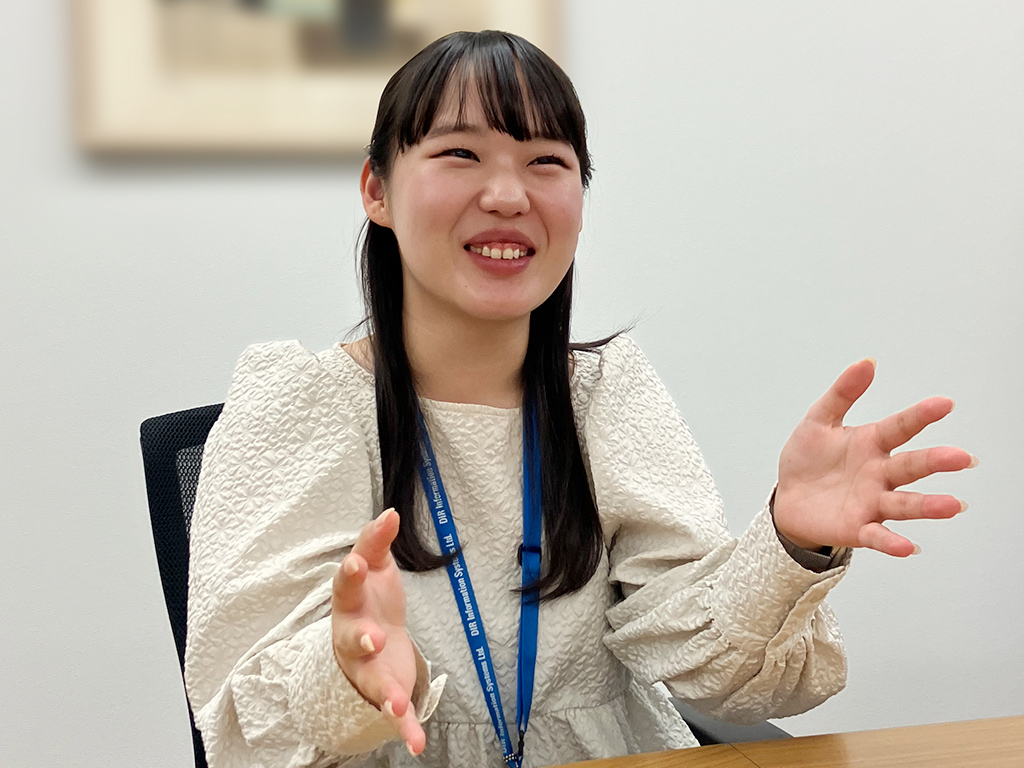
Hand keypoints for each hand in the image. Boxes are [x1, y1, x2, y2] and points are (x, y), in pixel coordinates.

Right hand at [331, 508, 424, 753]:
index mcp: (350, 602)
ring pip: (371, 681)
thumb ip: (377, 541)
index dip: (349, 575)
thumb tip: (390, 511)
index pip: (346, 586)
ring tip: (396, 703)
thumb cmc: (370, 597)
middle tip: (372, 639)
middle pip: (351, 638)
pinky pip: (392, 711)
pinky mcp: (383, 689)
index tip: (354, 564)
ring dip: (383, 692)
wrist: (371, 641)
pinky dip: (405, 728)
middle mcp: (352, 636)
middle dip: (360, 639)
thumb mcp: (373, 566)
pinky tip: (417, 744)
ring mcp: (365, 666)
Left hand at [773, 358, 975, 556]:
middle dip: (935, 462)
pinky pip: (878, 536)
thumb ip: (843, 393)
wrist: (788, 499)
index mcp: (872, 444)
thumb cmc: (808, 460)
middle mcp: (879, 474)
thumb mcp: (818, 421)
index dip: (920, 415)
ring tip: (953, 504)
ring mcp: (871, 502)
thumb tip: (867, 362)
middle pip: (911, 467)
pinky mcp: (858, 528)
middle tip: (961, 458)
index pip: (901, 427)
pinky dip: (893, 542)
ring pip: (904, 504)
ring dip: (928, 505)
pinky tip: (909, 546)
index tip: (944, 403)